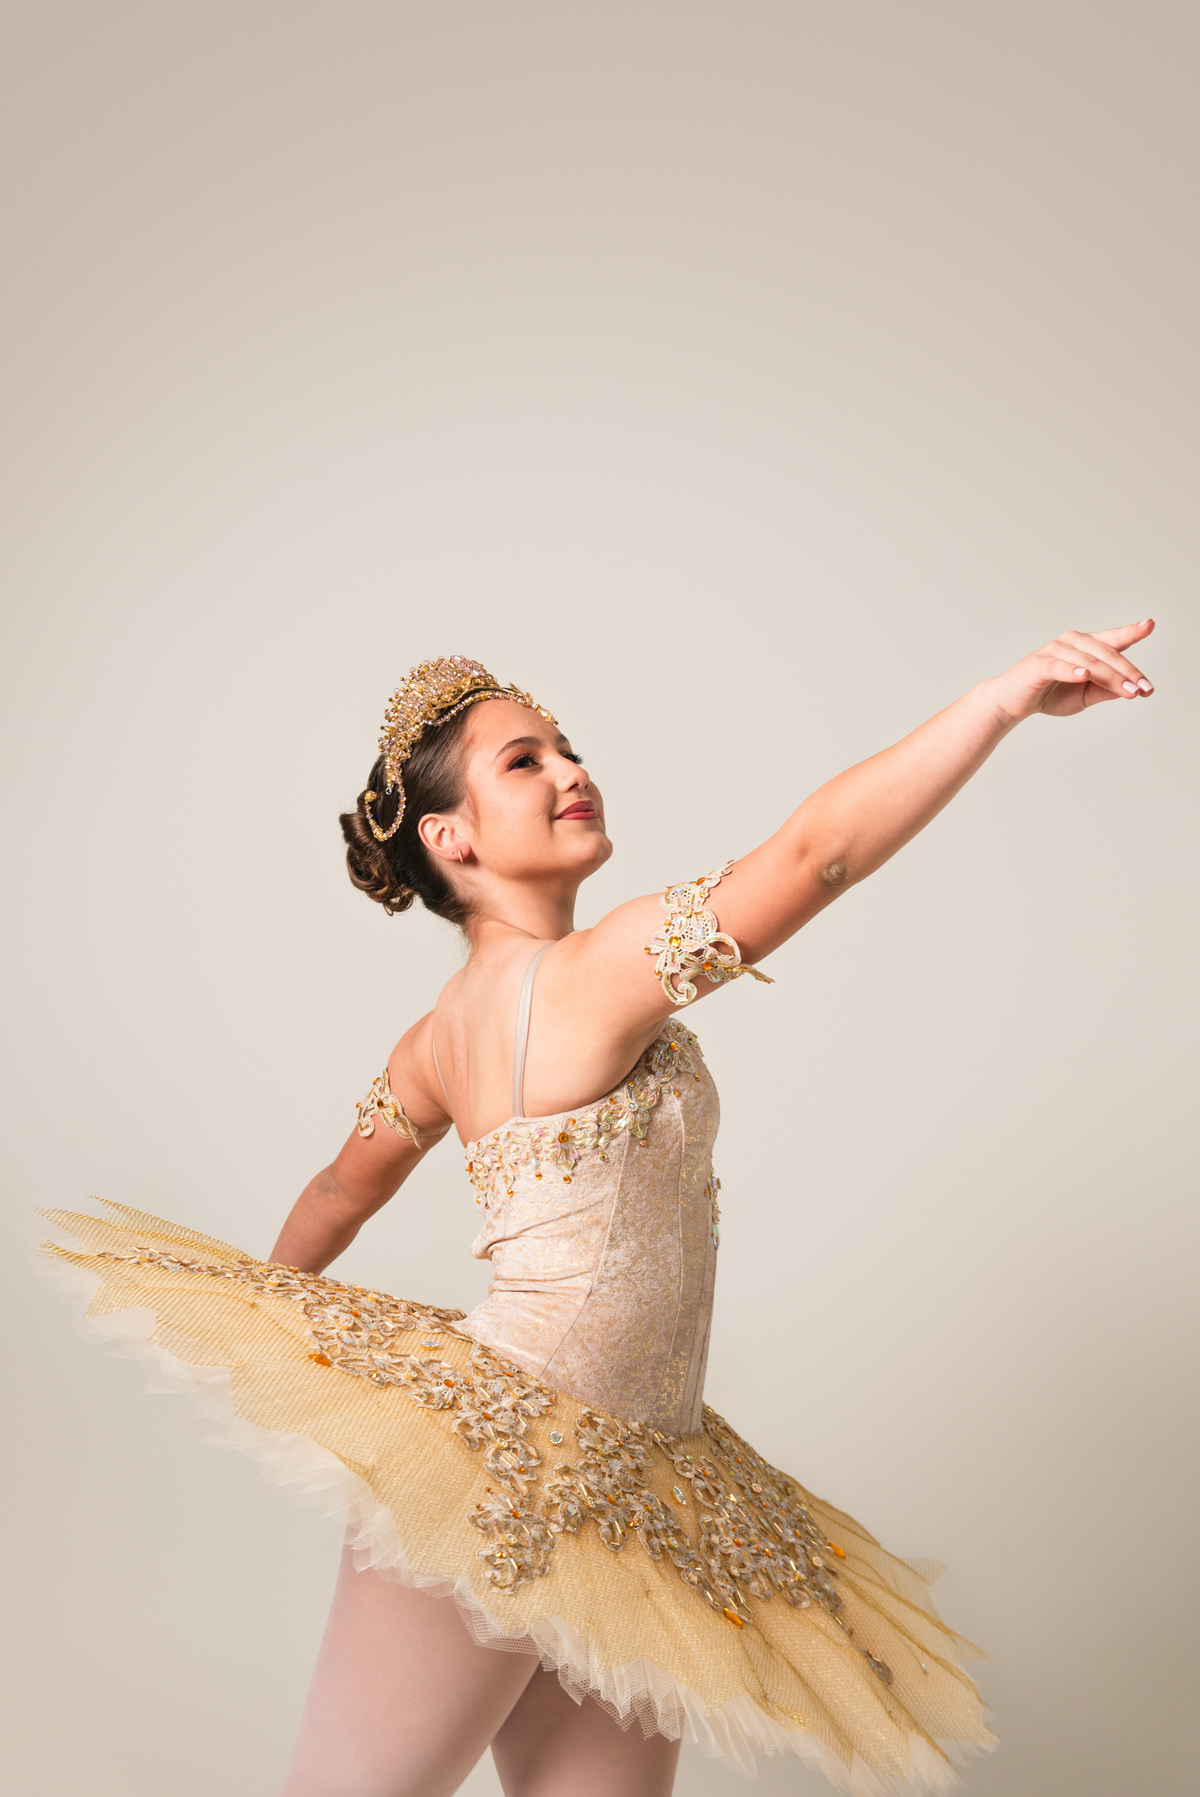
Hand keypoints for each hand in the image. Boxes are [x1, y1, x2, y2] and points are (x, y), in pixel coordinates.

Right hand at [988, 619, 1156, 721]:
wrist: (1012, 702)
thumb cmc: (1049, 694)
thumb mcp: (1085, 696)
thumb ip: (1106, 689)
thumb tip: (1131, 688)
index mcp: (1087, 646)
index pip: (1113, 639)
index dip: (1132, 632)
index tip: (1149, 625)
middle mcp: (1073, 642)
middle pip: (1107, 654)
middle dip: (1128, 672)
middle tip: (1144, 689)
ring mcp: (1055, 650)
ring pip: (1090, 662)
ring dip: (1110, 676)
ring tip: (1128, 691)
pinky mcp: (1039, 664)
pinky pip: (1059, 666)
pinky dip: (1072, 670)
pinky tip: (1084, 674)